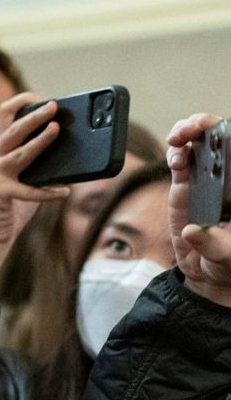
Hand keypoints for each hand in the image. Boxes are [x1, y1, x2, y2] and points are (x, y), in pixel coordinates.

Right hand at [0, 94, 69, 250]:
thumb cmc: (13, 204)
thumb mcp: (27, 177)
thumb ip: (39, 161)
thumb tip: (69, 147)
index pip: (5, 117)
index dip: (22, 104)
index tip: (43, 101)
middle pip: (13, 130)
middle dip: (35, 116)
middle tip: (54, 107)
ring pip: (19, 153)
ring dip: (39, 141)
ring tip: (56, 131)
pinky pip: (28, 190)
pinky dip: (48, 192)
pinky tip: (64, 192)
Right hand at [166, 113, 230, 306]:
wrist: (208, 273)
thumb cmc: (227, 263)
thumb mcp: (227, 258)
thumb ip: (214, 245)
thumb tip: (193, 232)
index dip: (229, 136)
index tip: (216, 133)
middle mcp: (228, 178)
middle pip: (220, 138)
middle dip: (205, 126)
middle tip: (190, 130)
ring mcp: (206, 179)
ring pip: (200, 141)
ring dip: (187, 132)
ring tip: (177, 138)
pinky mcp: (186, 185)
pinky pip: (181, 158)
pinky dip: (175, 152)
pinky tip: (174, 160)